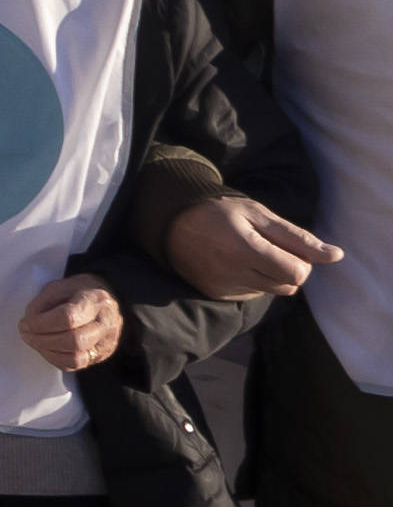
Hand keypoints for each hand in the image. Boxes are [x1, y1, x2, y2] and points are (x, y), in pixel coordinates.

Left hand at [20, 273, 125, 371]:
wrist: (105, 301)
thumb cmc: (80, 290)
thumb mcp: (61, 285)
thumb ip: (44, 301)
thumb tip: (30, 321)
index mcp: (95, 300)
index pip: (68, 318)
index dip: (41, 323)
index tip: (25, 323)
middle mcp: (106, 324)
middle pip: (73, 341)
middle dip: (42, 339)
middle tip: (25, 333)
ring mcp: (106, 343)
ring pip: (76, 358)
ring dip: (47, 351)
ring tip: (33, 340)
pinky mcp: (101, 355)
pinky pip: (76, 365)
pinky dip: (55, 359)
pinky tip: (45, 348)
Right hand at [165, 189, 343, 301]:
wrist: (170, 221)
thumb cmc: (219, 212)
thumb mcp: (258, 215)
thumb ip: (298, 238)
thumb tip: (336, 256)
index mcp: (246, 249)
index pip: (297, 273)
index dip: (300, 261)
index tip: (284, 245)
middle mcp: (234, 273)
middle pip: (288, 285)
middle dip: (286, 268)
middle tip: (266, 247)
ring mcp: (223, 287)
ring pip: (271, 292)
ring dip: (269, 276)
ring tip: (248, 254)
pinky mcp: (216, 295)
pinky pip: (250, 295)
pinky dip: (251, 281)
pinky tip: (233, 263)